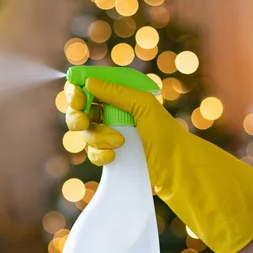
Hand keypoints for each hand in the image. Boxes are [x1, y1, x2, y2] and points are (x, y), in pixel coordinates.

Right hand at [64, 78, 252, 252]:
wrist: (176, 169)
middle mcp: (114, 114)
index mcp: (122, 97)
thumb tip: (89, 82)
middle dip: (79, 117)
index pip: (89, 88)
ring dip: (96, 138)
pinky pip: (92, 153)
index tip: (77, 98)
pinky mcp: (111, 157)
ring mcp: (111, 136)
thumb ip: (116, 92)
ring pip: (85, 134)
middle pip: (80, 111)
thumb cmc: (165, 135)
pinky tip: (114, 157)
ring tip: (118, 143)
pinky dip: (100, 154)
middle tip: (84, 122)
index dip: (77, 92)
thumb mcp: (143, 107)